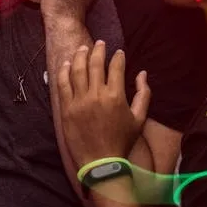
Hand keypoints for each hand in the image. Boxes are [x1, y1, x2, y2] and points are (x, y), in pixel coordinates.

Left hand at [57, 41, 150, 166]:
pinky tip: (66, 63)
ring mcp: (79, 101)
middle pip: (95, 64)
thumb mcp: (139, 118)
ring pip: (77, 70)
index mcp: (115, 96)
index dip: (117, 57)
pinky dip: (64, 71)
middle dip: (98, 50)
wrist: (101, 162)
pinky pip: (63, 84)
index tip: (118, 52)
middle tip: (100, 43)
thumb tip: (142, 73)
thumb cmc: (122, 141)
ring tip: (83, 48)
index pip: (116, 67)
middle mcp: (96, 95)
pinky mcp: (66, 109)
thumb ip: (143, 94)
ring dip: (80, 56)